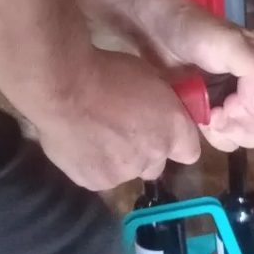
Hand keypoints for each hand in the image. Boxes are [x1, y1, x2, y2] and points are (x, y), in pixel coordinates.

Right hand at [32, 48, 200, 190]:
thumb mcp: (146, 76)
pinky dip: (92, 163)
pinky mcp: (95, 183)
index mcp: (172, 129)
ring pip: (126, 171)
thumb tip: (157, 110)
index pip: (190, 151)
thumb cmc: (106, 70)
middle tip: (122, 129)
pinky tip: (79, 142)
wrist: (64, 87)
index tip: (161, 129)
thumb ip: (158, 104)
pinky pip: (98, 176)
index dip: (175, 142)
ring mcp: (124, 174)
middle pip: (156, 164)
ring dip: (116, 157)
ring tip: (94, 133)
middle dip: (144, 151)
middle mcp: (154, 157)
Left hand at [137, 0, 253, 152]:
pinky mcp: (208, 119)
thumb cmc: (194, 30)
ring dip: (235, 129)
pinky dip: (217, 135)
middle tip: (231, 103)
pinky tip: (203, 119)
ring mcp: (232, 108)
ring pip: (251, 138)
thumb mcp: (230, 42)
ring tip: (214, 110)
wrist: (151, 33)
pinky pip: (225, 142)